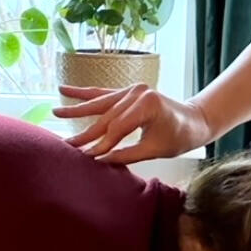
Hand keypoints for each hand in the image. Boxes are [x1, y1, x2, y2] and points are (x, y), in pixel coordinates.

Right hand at [53, 84, 214, 164]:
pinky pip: (102, 93)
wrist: (195, 119)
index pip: (117, 128)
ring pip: (99, 102)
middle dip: (86, 133)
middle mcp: (136, 92)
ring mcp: (131, 89)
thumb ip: (127, 155)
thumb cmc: (180, 136)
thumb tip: (100, 160)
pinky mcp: (127, 91)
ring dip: (76, 108)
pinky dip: (84, 93)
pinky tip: (64, 90)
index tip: (86, 157)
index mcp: (147, 104)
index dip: (101, 144)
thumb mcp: (155, 149)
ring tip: (55, 112)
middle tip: (66, 144)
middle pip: (105, 116)